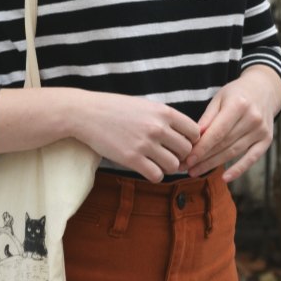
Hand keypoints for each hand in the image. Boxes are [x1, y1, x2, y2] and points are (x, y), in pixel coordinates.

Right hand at [74, 92, 200, 183]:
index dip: (190, 140)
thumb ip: (164, 118)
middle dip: (180, 156)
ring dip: (167, 167)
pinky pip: (157, 175)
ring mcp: (145, 144)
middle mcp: (158, 127)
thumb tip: (184, 136)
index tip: (180, 144)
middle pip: (186, 151)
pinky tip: (147, 169)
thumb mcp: (145, 105)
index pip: (194, 131)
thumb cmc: (115, 109)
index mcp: (164, 112)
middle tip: (169, 156)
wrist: (87, 113)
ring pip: (173, 166)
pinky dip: (155, 175)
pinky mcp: (132, 159)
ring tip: (156, 162)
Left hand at [184, 66, 280, 182]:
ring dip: (213, 164)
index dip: (202, 147)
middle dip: (203, 158)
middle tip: (185, 167)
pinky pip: (252, 158)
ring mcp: (261, 130)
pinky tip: (224, 178)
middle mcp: (252, 118)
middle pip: (224, 144)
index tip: (187, 158)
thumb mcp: (219, 98)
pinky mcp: (267, 140)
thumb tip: (193, 138)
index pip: (217, 132)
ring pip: (233, 152)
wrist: (264, 89)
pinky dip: (238, 170)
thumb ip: (207, 118)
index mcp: (238, 105)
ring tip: (195, 171)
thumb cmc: (236, 94)